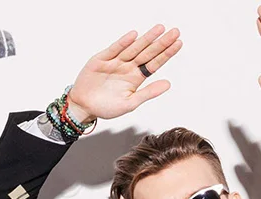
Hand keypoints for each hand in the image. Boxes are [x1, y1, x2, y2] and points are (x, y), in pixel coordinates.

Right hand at [66, 25, 182, 123]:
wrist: (82, 106)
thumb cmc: (105, 107)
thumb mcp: (129, 104)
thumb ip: (148, 93)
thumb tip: (168, 84)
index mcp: (135, 79)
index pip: (154, 64)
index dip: (166, 54)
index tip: (178, 44)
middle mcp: (127, 68)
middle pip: (147, 53)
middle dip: (160, 43)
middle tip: (175, 32)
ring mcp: (115, 62)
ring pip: (133, 48)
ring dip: (146, 39)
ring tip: (159, 29)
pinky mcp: (102, 59)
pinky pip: (114, 49)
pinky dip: (123, 43)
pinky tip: (134, 35)